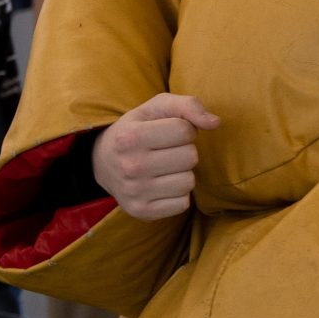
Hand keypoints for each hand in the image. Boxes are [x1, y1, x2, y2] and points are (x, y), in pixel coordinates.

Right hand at [93, 94, 218, 220]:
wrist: (103, 163)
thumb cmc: (138, 129)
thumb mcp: (155, 108)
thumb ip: (187, 106)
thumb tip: (215, 123)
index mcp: (130, 136)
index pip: (185, 130)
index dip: (184, 129)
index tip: (169, 133)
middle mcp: (130, 166)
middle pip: (190, 157)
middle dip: (184, 151)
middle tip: (167, 151)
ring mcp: (135, 192)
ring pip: (189, 182)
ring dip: (183, 173)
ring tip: (164, 168)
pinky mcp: (142, 212)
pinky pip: (183, 203)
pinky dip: (178, 193)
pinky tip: (162, 185)